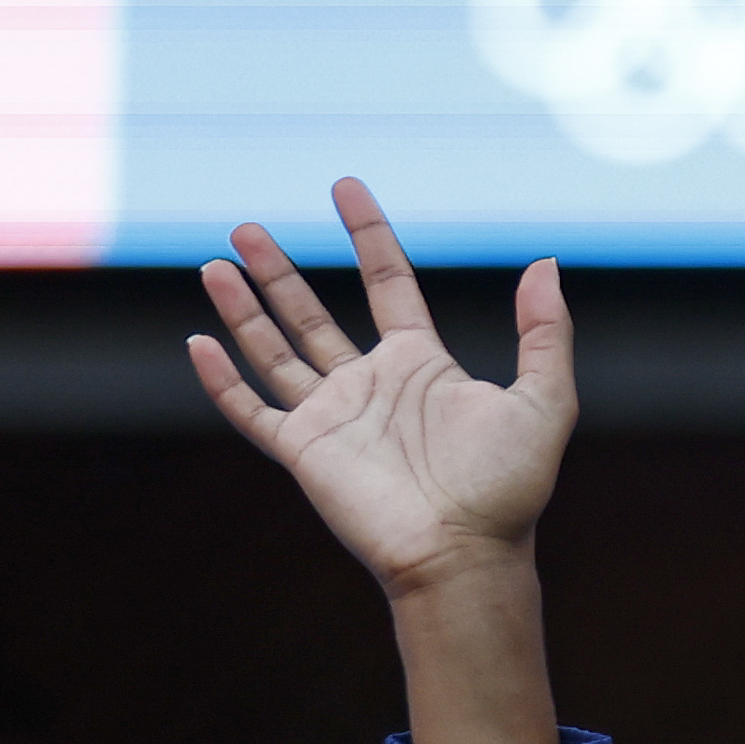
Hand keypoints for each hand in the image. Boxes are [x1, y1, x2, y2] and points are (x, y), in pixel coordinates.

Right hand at [187, 179, 569, 743]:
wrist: (465, 557)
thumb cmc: (508, 490)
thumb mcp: (544, 402)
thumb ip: (545, 335)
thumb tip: (545, 265)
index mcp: (421, 367)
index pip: (388, 283)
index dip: (368, 234)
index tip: (344, 186)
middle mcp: (371, 387)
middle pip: (314, 314)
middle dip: (280, 271)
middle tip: (245, 226)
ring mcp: (334, 419)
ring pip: (276, 351)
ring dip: (245, 308)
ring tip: (216, 263)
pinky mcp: (306, 454)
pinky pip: (254, 410)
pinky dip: (223, 380)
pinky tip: (199, 342)